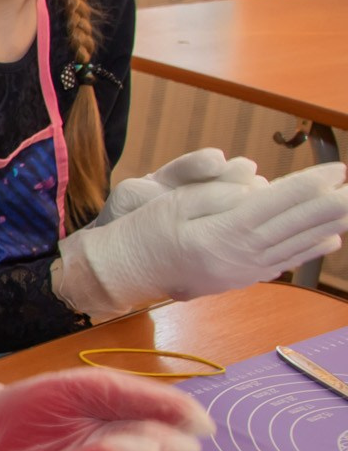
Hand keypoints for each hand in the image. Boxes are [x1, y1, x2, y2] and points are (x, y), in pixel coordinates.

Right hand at [55, 161, 347, 318]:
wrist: (124, 274)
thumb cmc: (142, 233)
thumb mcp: (174, 203)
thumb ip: (219, 195)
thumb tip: (258, 191)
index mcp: (224, 235)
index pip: (277, 205)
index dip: (309, 186)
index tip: (338, 171)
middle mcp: (240, 257)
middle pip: (295, 226)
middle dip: (330, 205)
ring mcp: (243, 272)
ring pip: (295, 245)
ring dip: (327, 226)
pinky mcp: (241, 279)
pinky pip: (283, 262)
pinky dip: (308, 249)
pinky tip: (329, 239)